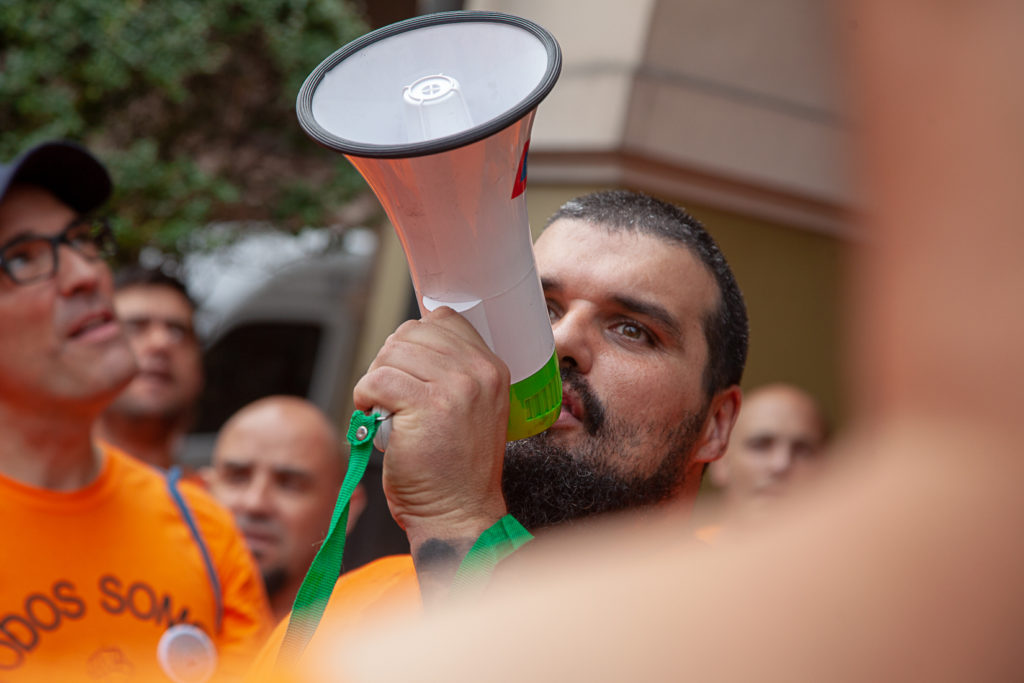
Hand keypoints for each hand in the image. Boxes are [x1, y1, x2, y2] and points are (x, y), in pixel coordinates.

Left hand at [352, 307, 509, 598]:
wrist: (459, 513)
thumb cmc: (455, 468)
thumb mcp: (473, 409)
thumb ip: (454, 372)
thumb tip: (407, 339)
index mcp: (493, 368)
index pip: (444, 319)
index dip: (414, 340)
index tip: (406, 370)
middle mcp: (479, 372)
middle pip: (412, 332)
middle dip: (390, 360)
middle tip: (389, 394)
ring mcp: (455, 387)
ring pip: (391, 353)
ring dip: (375, 379)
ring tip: (382, 407)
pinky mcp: (426, 406)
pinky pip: (377, 380)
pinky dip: (365, 396)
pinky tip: (373, 416)